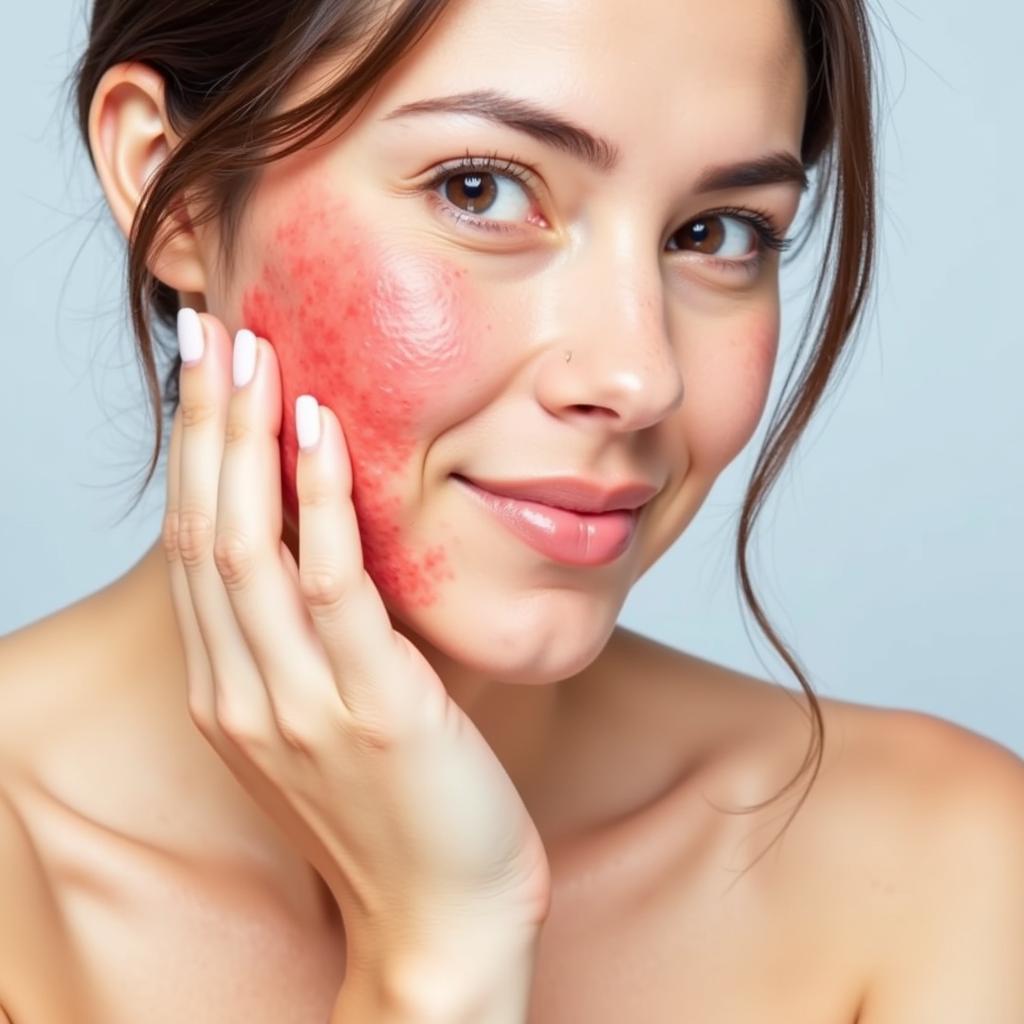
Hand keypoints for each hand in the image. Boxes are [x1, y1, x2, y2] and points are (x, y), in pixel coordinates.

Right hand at [163, 310, 550, 969]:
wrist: (438, 923)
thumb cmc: (395, 815)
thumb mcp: (327, 724)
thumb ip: (311, 646)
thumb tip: (330, 552)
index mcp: (228, 693)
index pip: (194, 549)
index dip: (194, 456)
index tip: (206, 379)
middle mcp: (242, 691)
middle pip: (203, 529)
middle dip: (203, 425)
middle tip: (210, 333)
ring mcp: (297, 701)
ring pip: (247, 544)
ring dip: (245, 440)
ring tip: (252, 353)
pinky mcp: (371, 706)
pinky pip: (332, 583)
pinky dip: (322, 500)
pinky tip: (321, 430)